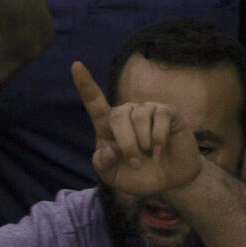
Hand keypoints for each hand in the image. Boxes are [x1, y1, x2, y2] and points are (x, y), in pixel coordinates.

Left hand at [72, 61, 201, 200]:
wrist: (169, 181)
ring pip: (138, 117)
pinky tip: (159, 150)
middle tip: (134, 162)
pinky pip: (160, 117)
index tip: (76, 66)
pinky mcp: (168, 112)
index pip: (94, 101)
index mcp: (108, 125)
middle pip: (117, 115)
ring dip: (142, 143)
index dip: (85, 84)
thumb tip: (107, 147)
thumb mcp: (113, 176)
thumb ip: (102, 164)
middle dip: (125, 142)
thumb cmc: (138, 175)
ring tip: (149, 157)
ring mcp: (147, 110)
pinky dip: (158, 138)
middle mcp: (127, 113)